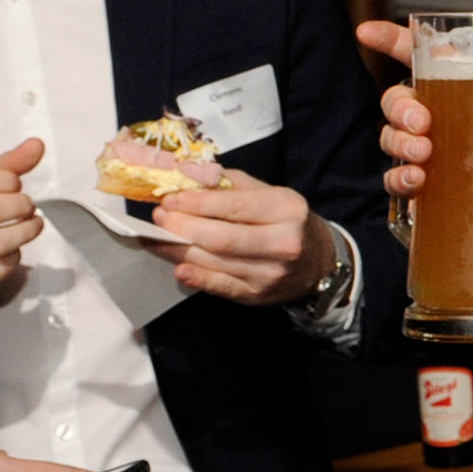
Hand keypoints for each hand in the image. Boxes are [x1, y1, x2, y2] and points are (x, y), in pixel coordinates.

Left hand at [144, 168, 333, 306]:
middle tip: (158, 218)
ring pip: (215, 262)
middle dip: (183, 228)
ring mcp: (271, 273)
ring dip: (177, 251)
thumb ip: (230, 184)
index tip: (169, 200)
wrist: (318, 262)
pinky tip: (178, 268)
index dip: (197, 203)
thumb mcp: (270, 194)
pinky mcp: (258, 295)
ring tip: (154, 238)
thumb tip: (186, 176)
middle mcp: (283, 243)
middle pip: (221, 238)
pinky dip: (197, 278)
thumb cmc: (286, 221)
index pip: (235, 206)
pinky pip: (221, 287)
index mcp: (287, 210)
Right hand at [358, 22, 472, 207]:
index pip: (419, 55)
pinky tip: (416, 179)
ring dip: (399, 141)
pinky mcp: (430, 186)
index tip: (367, 33)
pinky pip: (397, 179)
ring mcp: (433, 150)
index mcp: (465, 85)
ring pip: (392, 136)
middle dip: (399, 106)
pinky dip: (399, 178)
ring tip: (424, 152)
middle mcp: (442, 114)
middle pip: (397, 98)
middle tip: (423, 122)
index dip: (390, 39)